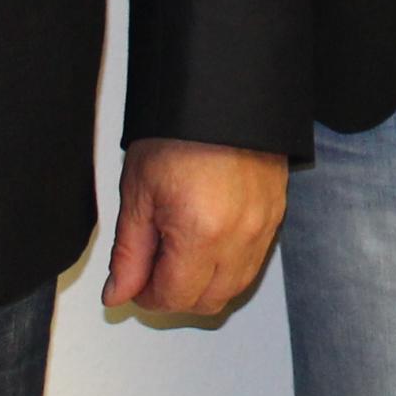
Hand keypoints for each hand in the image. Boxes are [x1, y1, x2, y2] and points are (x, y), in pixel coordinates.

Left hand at [103, 139, 287, 319]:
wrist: (219, 93)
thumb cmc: (178, 133)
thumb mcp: (138, 194)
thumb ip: (128, 254)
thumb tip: (119, 293)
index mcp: (201, 232)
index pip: (174, 297)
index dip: (147, 297)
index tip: (135, 283)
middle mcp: (240, 235)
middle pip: (209, 301)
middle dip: (177, 295)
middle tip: (154, 271)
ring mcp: (264, 226)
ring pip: (236, 286)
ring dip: (206, 284)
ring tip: (181, 254)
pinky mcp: (277, 213)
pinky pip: (254, 260)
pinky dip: (229, 264)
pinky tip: (208, 242)